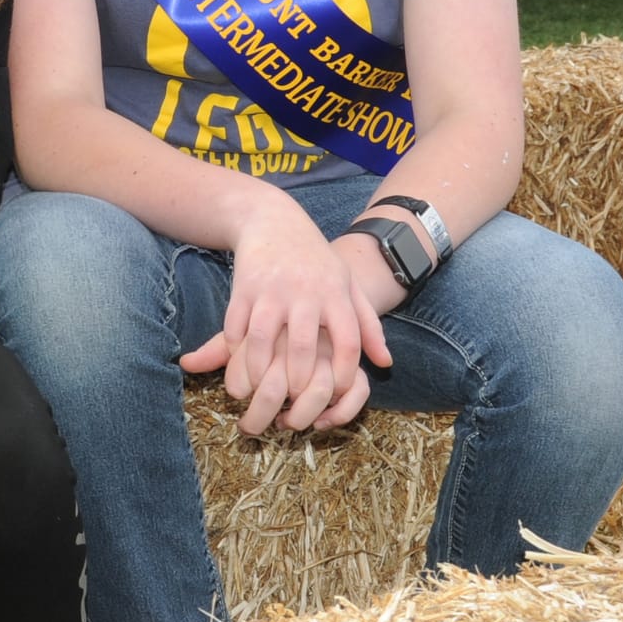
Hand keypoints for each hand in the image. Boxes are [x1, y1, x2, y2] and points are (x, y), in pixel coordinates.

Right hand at [179, 203, 389, 433]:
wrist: (274, 220)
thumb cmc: (317, 261)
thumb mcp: (348, 285)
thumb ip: (369, 325)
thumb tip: (385, 364)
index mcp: (336, 293)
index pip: (347, 342)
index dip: (343, 374)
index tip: (334, 393)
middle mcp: (305, 292)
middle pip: (302, 348)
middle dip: (298, 382)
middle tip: (294, 400)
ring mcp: (271, 289)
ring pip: (264, 341)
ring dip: (261, 372)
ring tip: (263, 389)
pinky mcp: (243, 288)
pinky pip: (237, 326)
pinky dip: (237, 349)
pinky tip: (241, 363)